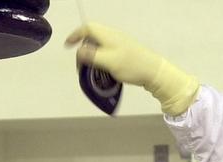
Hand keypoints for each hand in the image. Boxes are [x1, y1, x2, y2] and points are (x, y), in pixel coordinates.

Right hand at [64, 22, 198, 115]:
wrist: (154, 72)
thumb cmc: (131, 66)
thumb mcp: (109, 62)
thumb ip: (92, 56)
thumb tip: (78, 52)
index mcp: (108, 36)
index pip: (87, 28)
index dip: (75, 35)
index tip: (68, 46)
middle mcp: (113, 36)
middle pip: (92, 37)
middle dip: (83, 49)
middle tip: (81, 66)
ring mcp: (119, 43)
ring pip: (99, 45)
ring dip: (91, 56)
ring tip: (91, 70)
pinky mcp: (124, 51)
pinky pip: (106, 51)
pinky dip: (100, 59)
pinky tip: (103, 70)